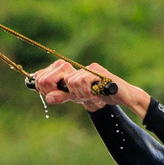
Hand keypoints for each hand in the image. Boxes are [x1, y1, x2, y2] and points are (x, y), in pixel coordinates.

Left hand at [27, 60, 150, 117]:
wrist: (119, 95)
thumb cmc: (97, 94)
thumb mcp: (75, 97)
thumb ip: (62, 96)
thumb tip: (47, 97)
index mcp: (69, 71)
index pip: (48, 73)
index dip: (44, 84)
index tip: (49, 93)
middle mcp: (77, 67)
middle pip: (58, 74)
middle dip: (61, 89)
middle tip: (74, 95)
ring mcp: (87, 68)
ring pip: (71, 81)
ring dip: (79, 93)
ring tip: (88, 95)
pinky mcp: (98, 70)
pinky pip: (84, 80)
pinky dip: (87, 91)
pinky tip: (95, 93)